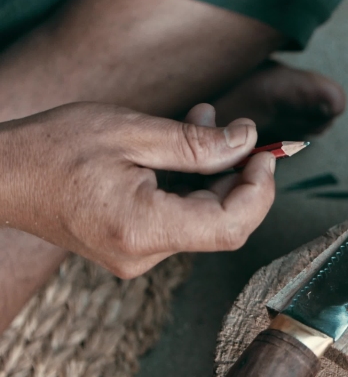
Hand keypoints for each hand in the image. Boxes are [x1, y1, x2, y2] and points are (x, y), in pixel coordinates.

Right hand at [0, 102, 275, 277]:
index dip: (259, 191)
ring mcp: (137, 255)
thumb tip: (248, 140)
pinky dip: (191, 182)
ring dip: (215, 172)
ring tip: (206, 121)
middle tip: (242, 132)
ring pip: (202, 217)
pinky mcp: (132, 246)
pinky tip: (184, 145)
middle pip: (221, 223)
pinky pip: (179, 216)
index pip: (230, 226)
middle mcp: (143, 254)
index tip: (265, 154)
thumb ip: (198, 144)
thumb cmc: (53, 149)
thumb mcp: (132, 132)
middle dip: (240, 176)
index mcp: (143, 229)